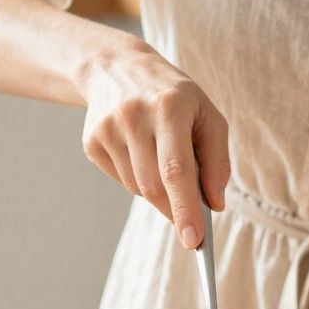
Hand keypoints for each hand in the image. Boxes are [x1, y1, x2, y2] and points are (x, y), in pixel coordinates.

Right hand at [75, 45, 231, 250]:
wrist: (116, 68)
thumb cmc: (174, 97)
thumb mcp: (207, 115)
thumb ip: (217, 160)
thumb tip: (214, 204)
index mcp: (169, 107)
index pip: (176, 170)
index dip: (185, 208)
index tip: (193, 240)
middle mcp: (134, 117)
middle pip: (153, 186)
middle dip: (175, 211)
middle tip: (191, 225)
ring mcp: (107, 130)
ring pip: (138, 188)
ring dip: (158, 191)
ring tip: (163, 160)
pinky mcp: (91, 142)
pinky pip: (122, 180)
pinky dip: (139, 179)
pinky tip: (141, 153)